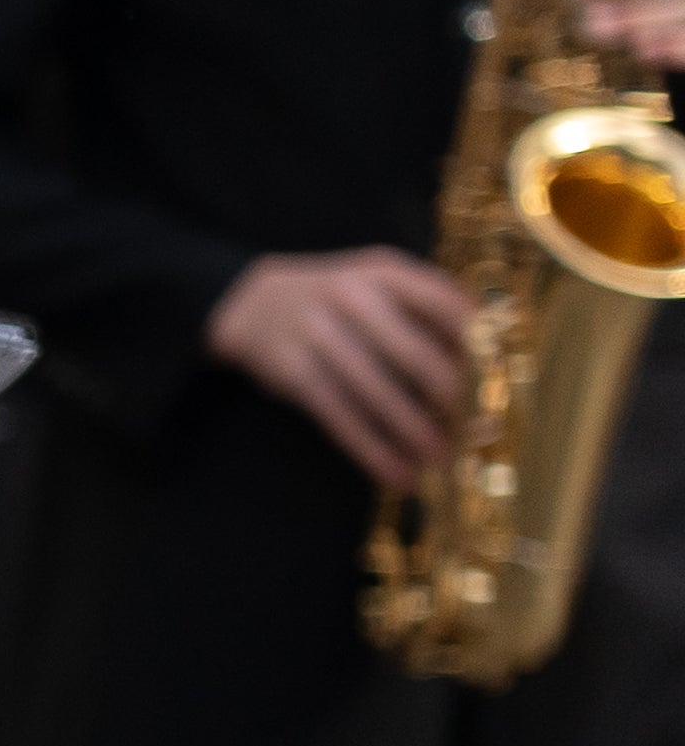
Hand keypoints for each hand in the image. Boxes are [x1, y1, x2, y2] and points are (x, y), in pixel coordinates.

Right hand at [208, 246, 477, 493]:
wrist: (248, 303)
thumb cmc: (337, 299)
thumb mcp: (379, 284)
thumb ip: (429, 310)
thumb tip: (491, 365)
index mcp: (384, 272)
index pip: (446, 305)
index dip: (477, 346)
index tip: (497, 379)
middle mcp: (351, 297)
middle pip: (416, 354)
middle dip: (452, 400)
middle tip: (474, 430)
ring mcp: (317, 334)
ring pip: (378, 393)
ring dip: (414, 433)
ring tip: (440, 461)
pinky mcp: (293, 372)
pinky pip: (340, 418)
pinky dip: (372, 451)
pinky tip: (396, 474)